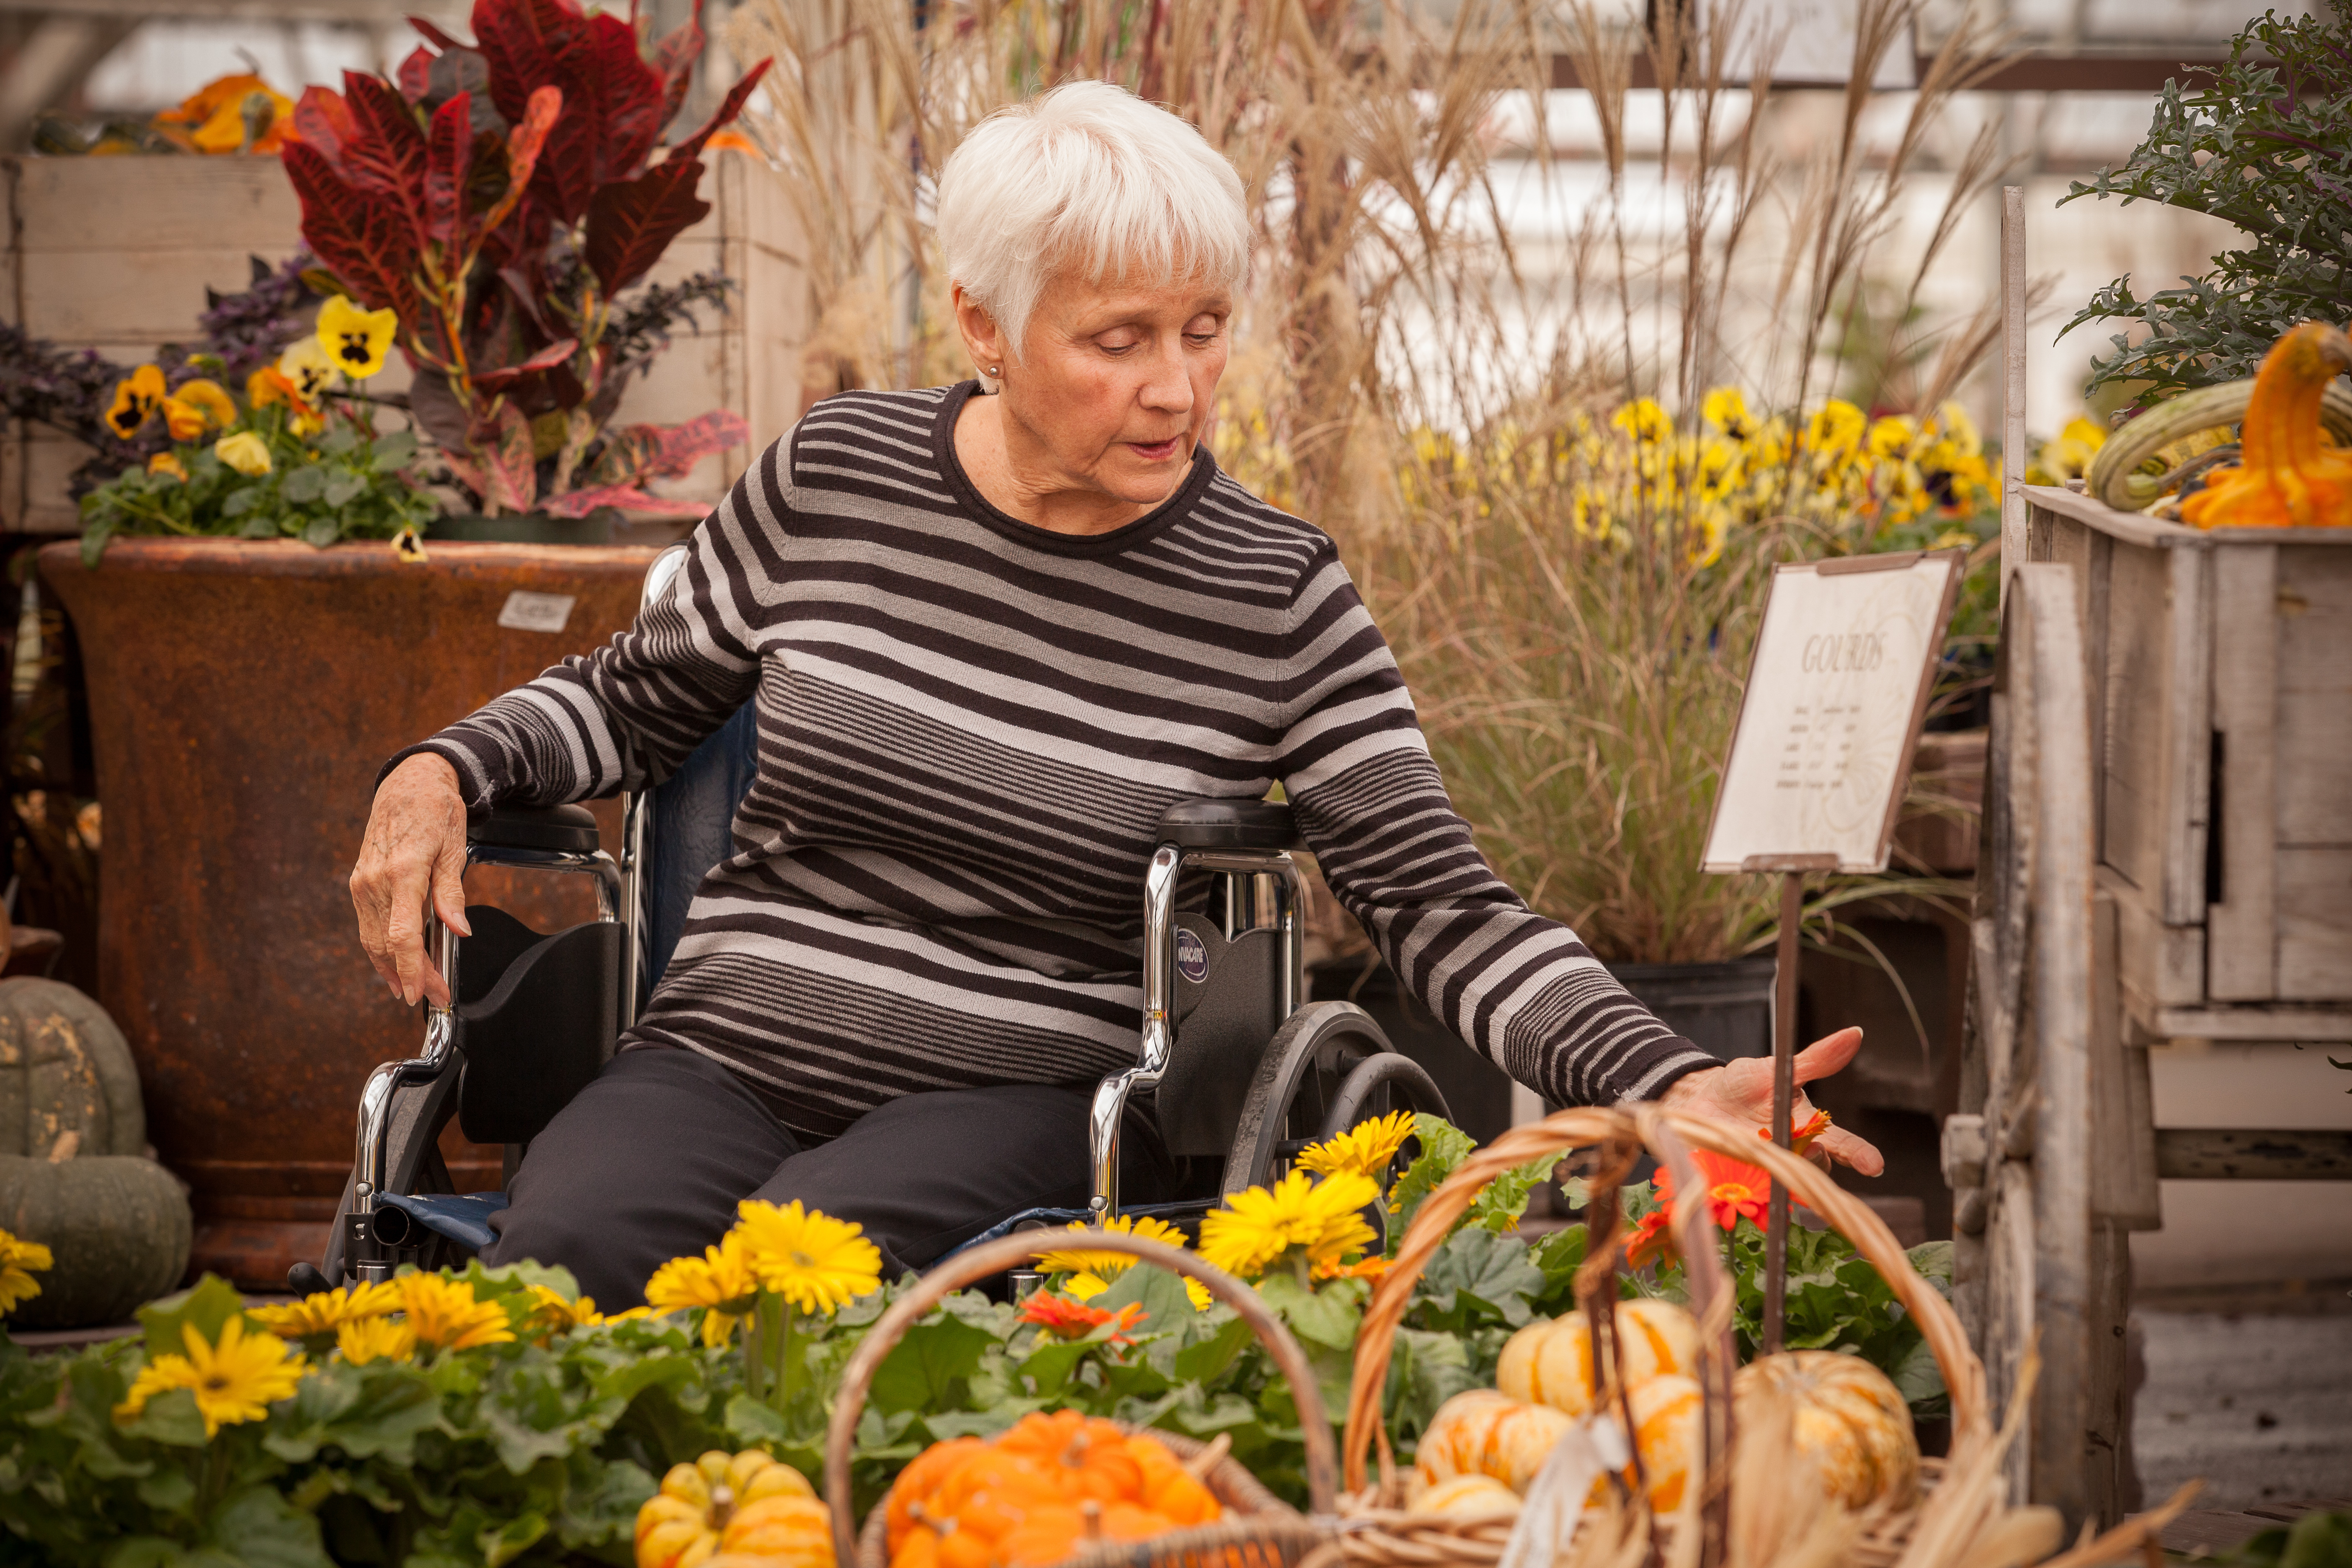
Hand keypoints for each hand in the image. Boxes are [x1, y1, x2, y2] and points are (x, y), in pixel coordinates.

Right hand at [350, 752, 471, 1008]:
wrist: (408, 783)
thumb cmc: (436, 811)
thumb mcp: (454, 848)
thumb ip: (452, 893)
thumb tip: (459, 931)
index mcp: (402, 871)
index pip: (402, 935)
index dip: (413, 969)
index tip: (424, 993)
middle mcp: (375, 880)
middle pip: (388, 943)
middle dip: (411, 975)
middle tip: (433, 997)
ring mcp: (363, 882)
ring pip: (373, 938)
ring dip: (391, 968)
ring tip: (411, 989)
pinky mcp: (359, 882)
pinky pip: (368, 924)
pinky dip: (380, 948)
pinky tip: (392, 964)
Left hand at [1657, 1027, 1884, 1175]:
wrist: (1702, 1098)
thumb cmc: (1745, 1084)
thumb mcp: (1779, 1068)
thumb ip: (1816, 1059)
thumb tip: (1855, 1033)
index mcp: (1808, 1128)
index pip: (1843, 1144)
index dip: (1860, 1155)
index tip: (1874, 1165)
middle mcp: (1793, 1154)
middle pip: (1816, 1168)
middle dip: (1816, 1160)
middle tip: (1812, 1146)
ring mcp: (1767, 1169)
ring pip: (1786, 1182)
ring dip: (1782, 1172)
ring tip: (1769, 1153)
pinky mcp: (1739, 1180)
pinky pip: (1748, 1192)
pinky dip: (1746, 1187)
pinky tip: (1735, 1174)